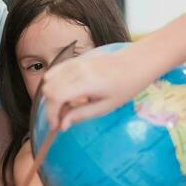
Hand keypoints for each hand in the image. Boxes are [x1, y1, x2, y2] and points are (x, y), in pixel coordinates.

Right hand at [38, 43, 156, 131]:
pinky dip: (56, 83)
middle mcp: (76, 69)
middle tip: (63, 118)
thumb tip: (62, 125)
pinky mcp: (76, 59)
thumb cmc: (126, 86)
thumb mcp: (106, 106)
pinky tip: (68, 92)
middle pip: (48, 88)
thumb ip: (81, 114)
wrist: (136, 63)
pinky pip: (57, 70)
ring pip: (49, 78)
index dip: (51, 114)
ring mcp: (75, 61)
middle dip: (51, 106)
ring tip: (66, 105)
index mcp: (85, 82)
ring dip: (52, 95)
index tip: (57, 126)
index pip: (55, 97)